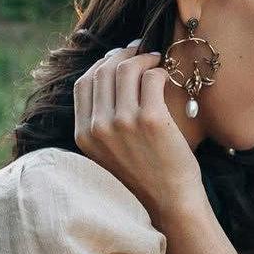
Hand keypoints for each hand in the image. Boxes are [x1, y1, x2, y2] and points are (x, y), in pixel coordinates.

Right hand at [73, 43, 204, 225]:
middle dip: (122, 54)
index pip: (84, 84)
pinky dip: (159, 71)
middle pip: (103, 71)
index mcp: (84, 135)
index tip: (118, 58)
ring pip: (126, 69)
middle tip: (140, 50)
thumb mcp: (110, 153)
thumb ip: (103, 123)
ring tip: (155, 60)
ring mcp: (123, 123)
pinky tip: (165, 76)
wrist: (170, 203)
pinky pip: (151, 78)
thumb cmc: (146, 177)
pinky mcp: (150, 119)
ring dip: (142, 58)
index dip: (101, 65)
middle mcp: (99, 127)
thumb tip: (111, 77)